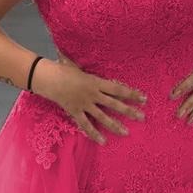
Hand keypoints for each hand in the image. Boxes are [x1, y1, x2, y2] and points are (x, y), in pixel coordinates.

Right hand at [31, 53, 146, 144]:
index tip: (143, 98)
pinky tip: (103, 141)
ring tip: (126, 132)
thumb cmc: (63, 69)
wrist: (49, 78)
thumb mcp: (80, 65)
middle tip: (142, 118)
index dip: (132, 94)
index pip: (118, 89)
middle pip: (115, 104)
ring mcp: (85, 104)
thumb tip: (94, 51)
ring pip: (103, 117)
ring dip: (115, 125)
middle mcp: (93, 94)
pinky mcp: (76, 112)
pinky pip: (86, 125)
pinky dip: (94, 134)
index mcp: (96, 82)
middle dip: (130, 111)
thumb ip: (89, 67)